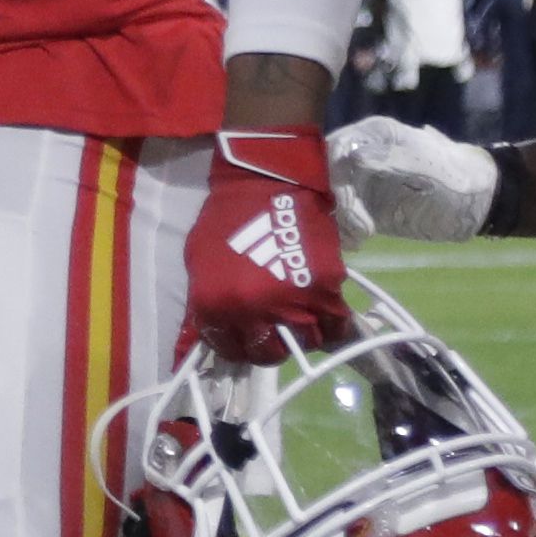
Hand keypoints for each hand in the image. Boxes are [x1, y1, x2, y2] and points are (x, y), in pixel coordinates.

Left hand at [181, 129, 354, 364]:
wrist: (265, 182)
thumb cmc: (225, 219)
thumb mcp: (198, 264)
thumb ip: (208, 302)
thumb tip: (218, 329)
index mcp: (215, 308)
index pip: (230, 350)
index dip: (240, 347)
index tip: (248, 340)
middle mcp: (252, 314)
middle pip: (268, 354)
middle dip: (273, 345)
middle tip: (278, 331)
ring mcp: (292, 303)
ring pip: (306, 344)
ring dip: (305, 337)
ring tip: (304, 321)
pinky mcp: (326, 288)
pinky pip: (336, 323)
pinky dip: (334, 324)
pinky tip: (327, 314)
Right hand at [328, 117, 502, 243]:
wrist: (478, 202)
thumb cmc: (456, 176)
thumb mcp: (424, 164)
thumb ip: (389, 159)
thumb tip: (352, 158)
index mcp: (372, 136)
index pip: (334, 151)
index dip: (332, 176)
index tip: (345, 203)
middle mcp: (359, 156)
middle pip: (325, 177)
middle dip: (334, 203)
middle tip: (358, 228)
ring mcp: (361, 183)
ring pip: (329, 199)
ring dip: (336, 220)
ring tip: (359, 239)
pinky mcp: (365, 208)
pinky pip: (341, 218)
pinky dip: (341, 232)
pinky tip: (355, 243)